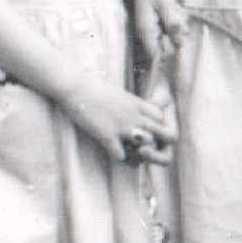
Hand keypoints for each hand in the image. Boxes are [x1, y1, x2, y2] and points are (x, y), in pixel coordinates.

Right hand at [60, 74, 175, 164]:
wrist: (74, 86)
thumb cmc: (92, 89)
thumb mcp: (119, 94)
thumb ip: (132, 105)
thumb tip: (136, 110)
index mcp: (138, 104)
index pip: (163, 119)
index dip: (156, 127)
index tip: (145, 130)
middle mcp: (135, 115)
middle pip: (167, 135)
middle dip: (158, 144)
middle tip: (142, 146)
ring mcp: (122, 125)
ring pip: (148, 146)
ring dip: (139, 152)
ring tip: (128, 149)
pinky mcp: (107, 135)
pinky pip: (122, 156)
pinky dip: (118, 156)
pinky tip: (111, 150)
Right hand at [131, 0, 187, 58]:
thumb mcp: (165, 3)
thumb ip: (172, 23)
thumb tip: (180, 44)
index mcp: (146, 31)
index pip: (157, 55)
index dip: (169, 51)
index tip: (177, 35)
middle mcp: (150, 32)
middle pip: (169, 47)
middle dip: (178, 34)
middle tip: (176, 16)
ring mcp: (156, 27)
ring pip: (175, 36)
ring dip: (180, 25)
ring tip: (175, 9)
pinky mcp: (162, 22)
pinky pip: (175, 28)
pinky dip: (179, 20)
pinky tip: (175, 8)